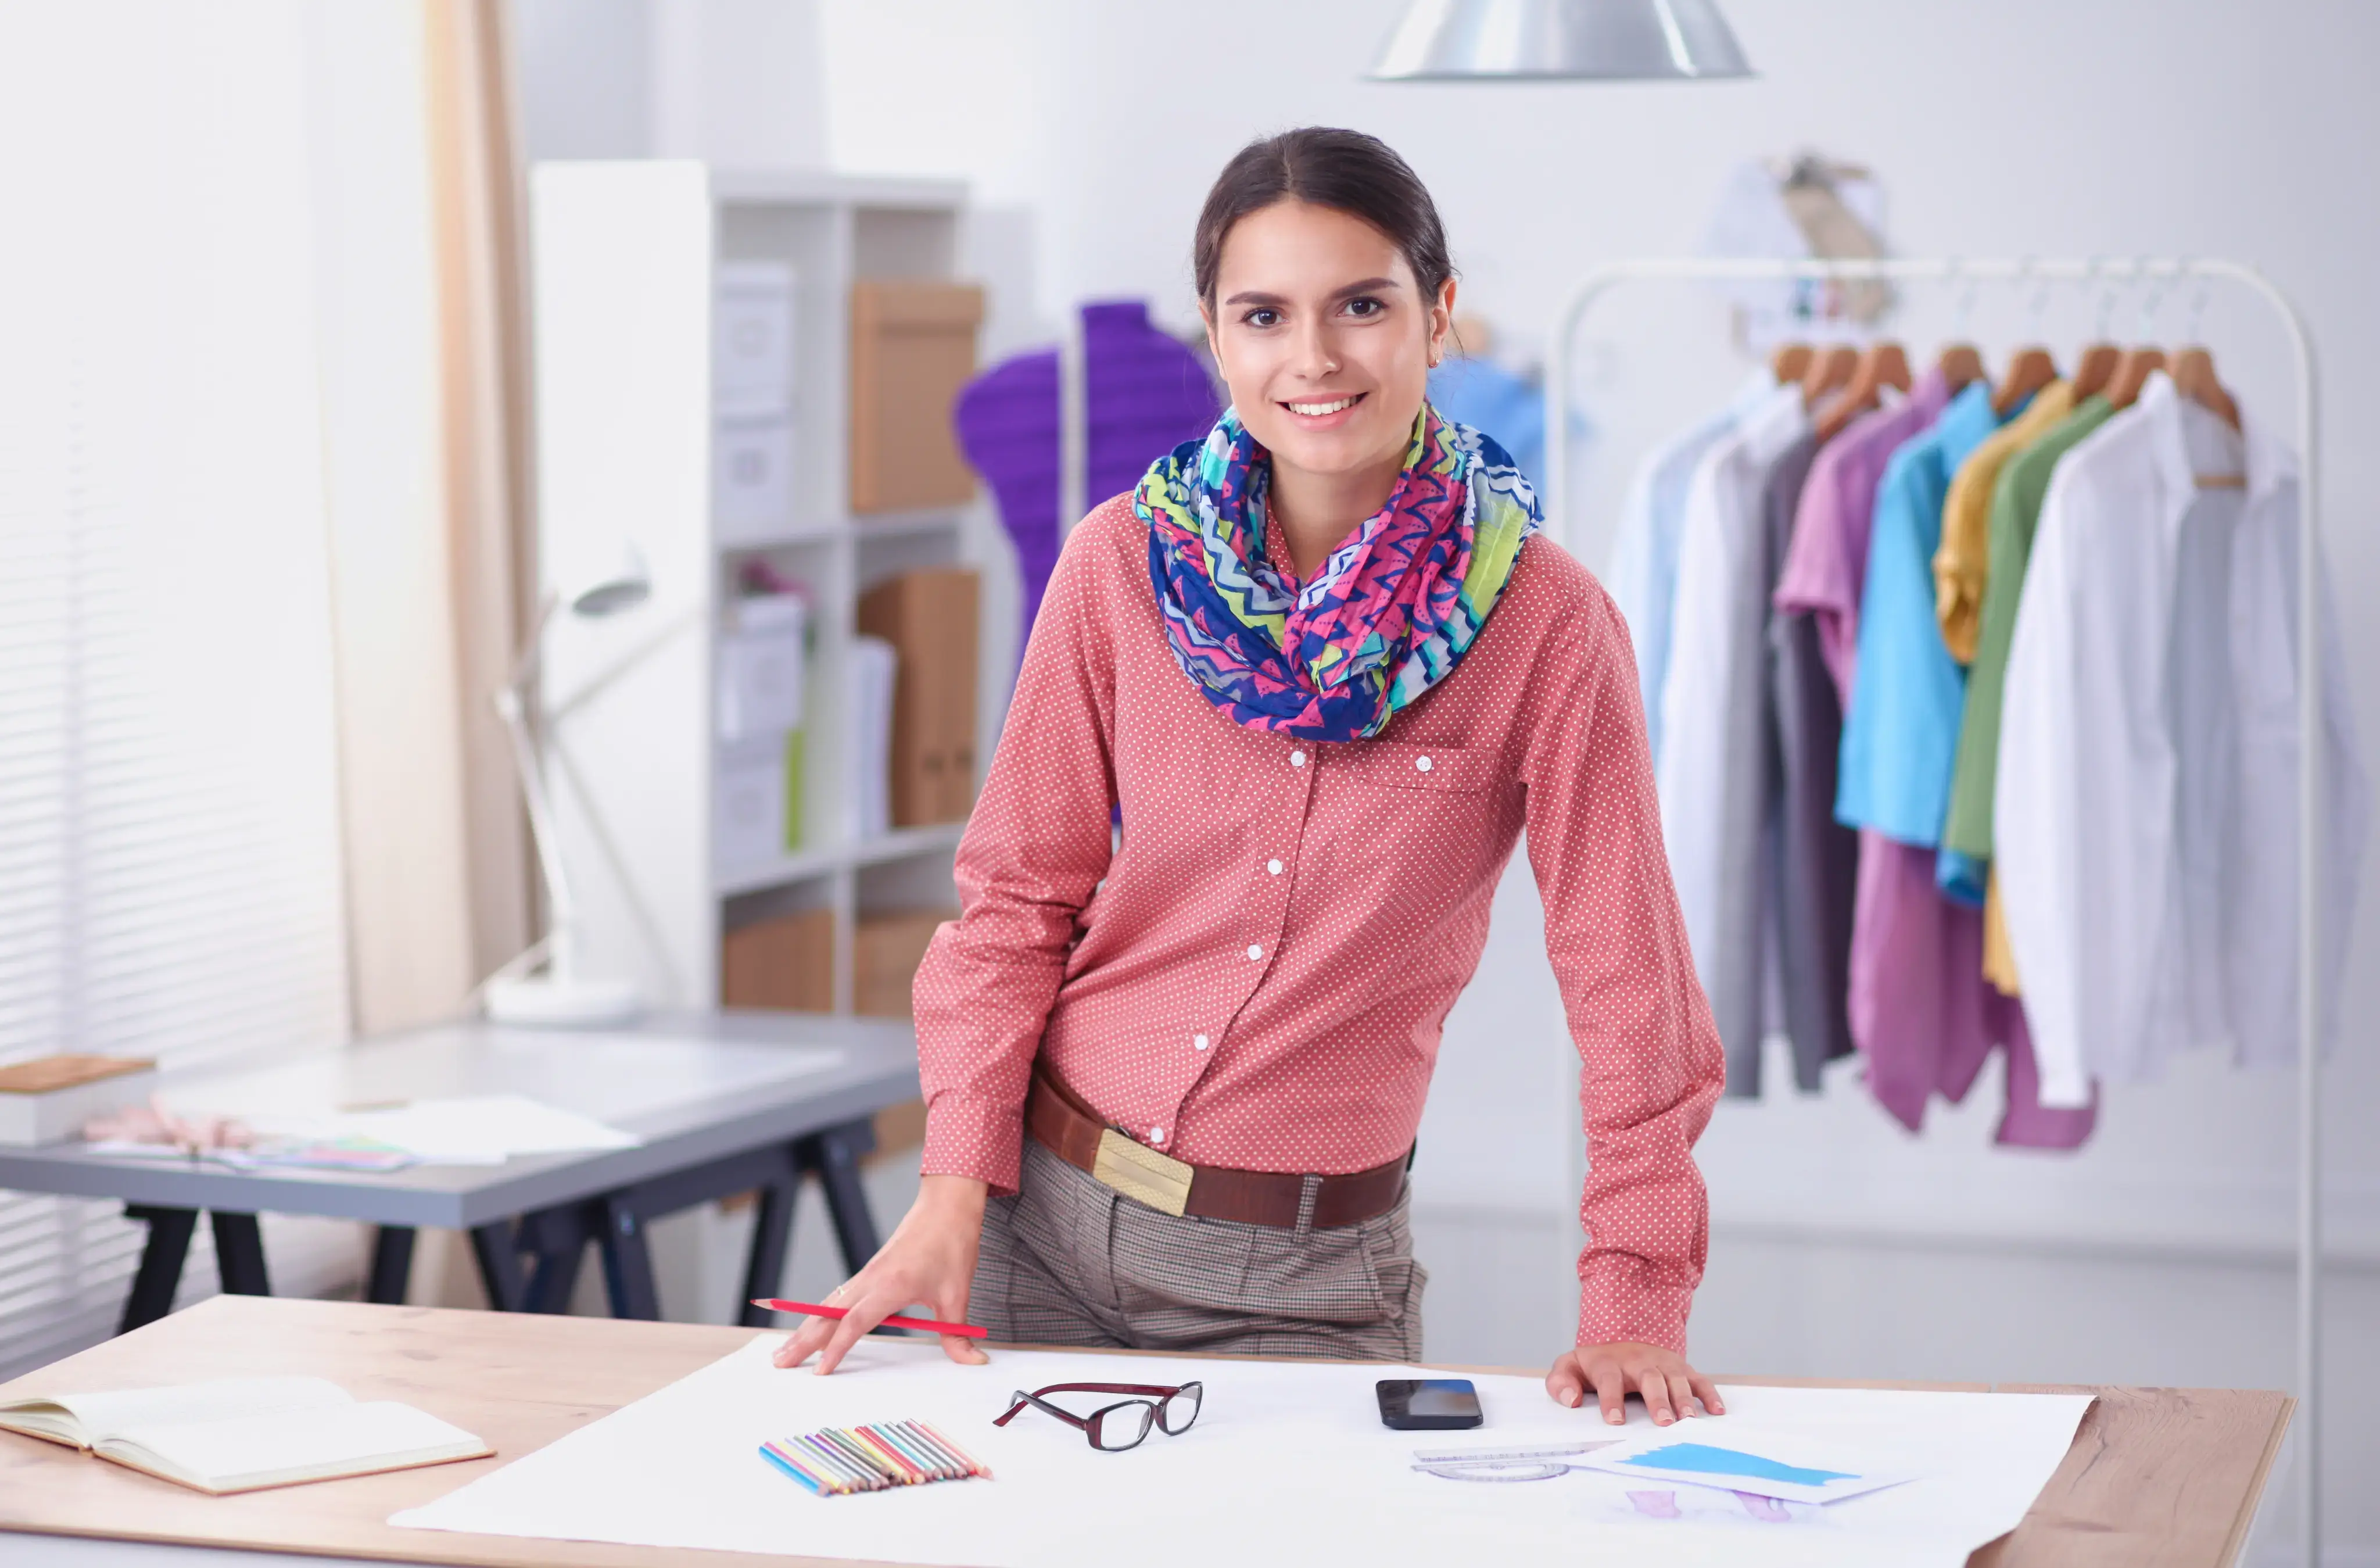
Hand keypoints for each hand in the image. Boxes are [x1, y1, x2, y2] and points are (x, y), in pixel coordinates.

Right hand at [772, 1174, 991, 1374]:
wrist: (947, 1205)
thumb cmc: (952, 1243)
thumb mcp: (958, 1293)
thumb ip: (959, 1334)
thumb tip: (974, 1361)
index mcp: (890, 1285)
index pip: (854, 1322)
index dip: (836, 1349)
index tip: (820, 1371)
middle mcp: (871, 1278)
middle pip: (827, 1314)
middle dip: (802, 1340)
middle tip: (778, 1362)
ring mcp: (867, 1274)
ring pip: (828, 1304)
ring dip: (806, 1327)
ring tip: (785, 1350)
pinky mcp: (870, 1271)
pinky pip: (839, 1296)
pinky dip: (821, 1313)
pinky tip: (812, 1326)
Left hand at [1546, 1342, 1724, 1426]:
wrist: (1621, 1338)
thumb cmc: (1595, 1365)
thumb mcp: (1570, 1367)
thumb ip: (1561, 1382)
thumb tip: (1570, 1400)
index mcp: (1608, 1363)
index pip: (1608, 1380)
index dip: (1611, 1400)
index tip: (1615, 1420)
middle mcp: (1638, 1361)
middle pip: (1649, 1378)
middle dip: (1656, 1400)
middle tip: (1663, 1422)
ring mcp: (1662, 1364)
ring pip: (1675, 1378)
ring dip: (1683, 1398)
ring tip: (1689, 1419)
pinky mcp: (1681, 1368)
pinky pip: (1698, 1379)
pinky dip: (1709, 1394)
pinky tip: (1717, 1411)